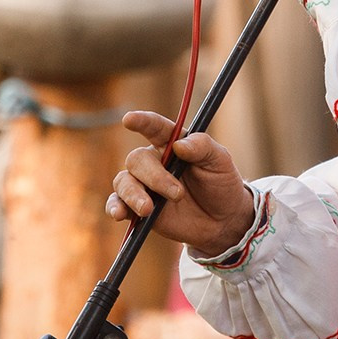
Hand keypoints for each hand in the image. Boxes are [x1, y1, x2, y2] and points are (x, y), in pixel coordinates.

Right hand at [108, 111, 257, 254]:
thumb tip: (179, 145)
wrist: (222, 219)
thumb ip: (202, 147)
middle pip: (138, 160)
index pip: (154, 127)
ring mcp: (144, 184)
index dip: (142, 121)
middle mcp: (154, 161)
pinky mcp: (138, 207)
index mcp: (172, 143)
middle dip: (154, 177)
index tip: (129, 119)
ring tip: (148, 210)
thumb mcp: (220, 160)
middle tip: (178, 194)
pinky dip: (115, 207)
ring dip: (133, 194)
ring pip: (124, 181)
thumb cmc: (221, 183)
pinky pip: (117, 203)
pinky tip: (119, 215)